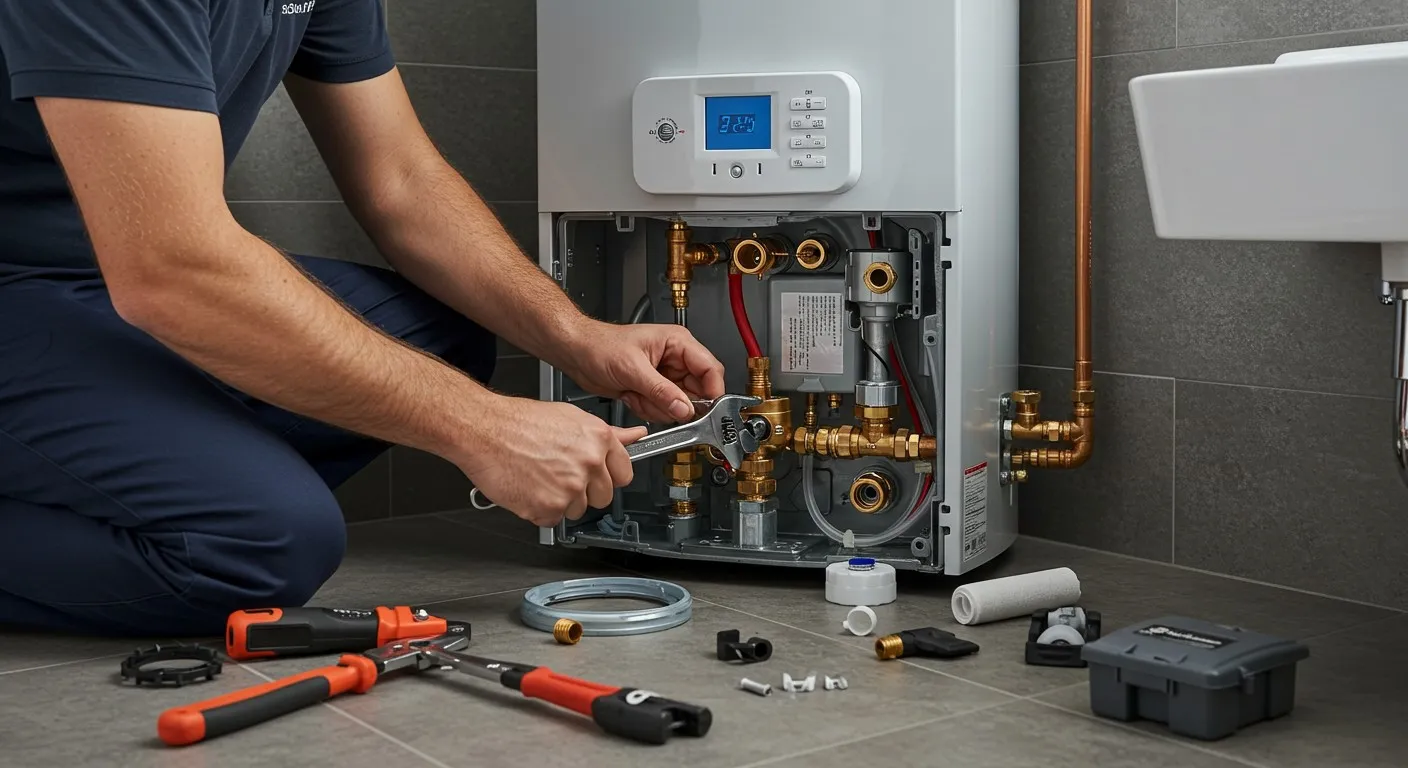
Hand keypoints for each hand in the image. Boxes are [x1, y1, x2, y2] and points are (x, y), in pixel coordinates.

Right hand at [459, 396, 645, 526]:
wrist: (483, 430)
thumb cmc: (519, 421)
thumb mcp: (571, 417)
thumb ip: (607, 434)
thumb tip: (637, 436)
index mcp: (599, 440)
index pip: (624, 473)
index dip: (607, 476)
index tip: (597, 476)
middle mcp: (589, 464)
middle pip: (603, 497)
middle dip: (584, 491)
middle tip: (559, 474)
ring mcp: (571, 488)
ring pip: (578, 510)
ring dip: (560, 501)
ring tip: (539, 477)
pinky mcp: (549, 508)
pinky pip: (553, 520)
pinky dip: (540, 510)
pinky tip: (529, 488)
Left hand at [560, 320, 726, 422]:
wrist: (577, 353)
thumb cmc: (600, 345)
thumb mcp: (632, 369)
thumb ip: (661, 391)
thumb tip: (685, 408)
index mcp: (678, 343)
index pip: (710, 369)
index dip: (712, 392)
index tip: (707, 411)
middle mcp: (676, 359)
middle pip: (697, 391)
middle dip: (675, 403)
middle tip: (656, 401)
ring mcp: (666, 376)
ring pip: (679, 405)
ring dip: (657, 406)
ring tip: (637, 393)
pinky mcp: (654, 389)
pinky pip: (663, 409)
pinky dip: (648, 409)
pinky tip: (633, 396)